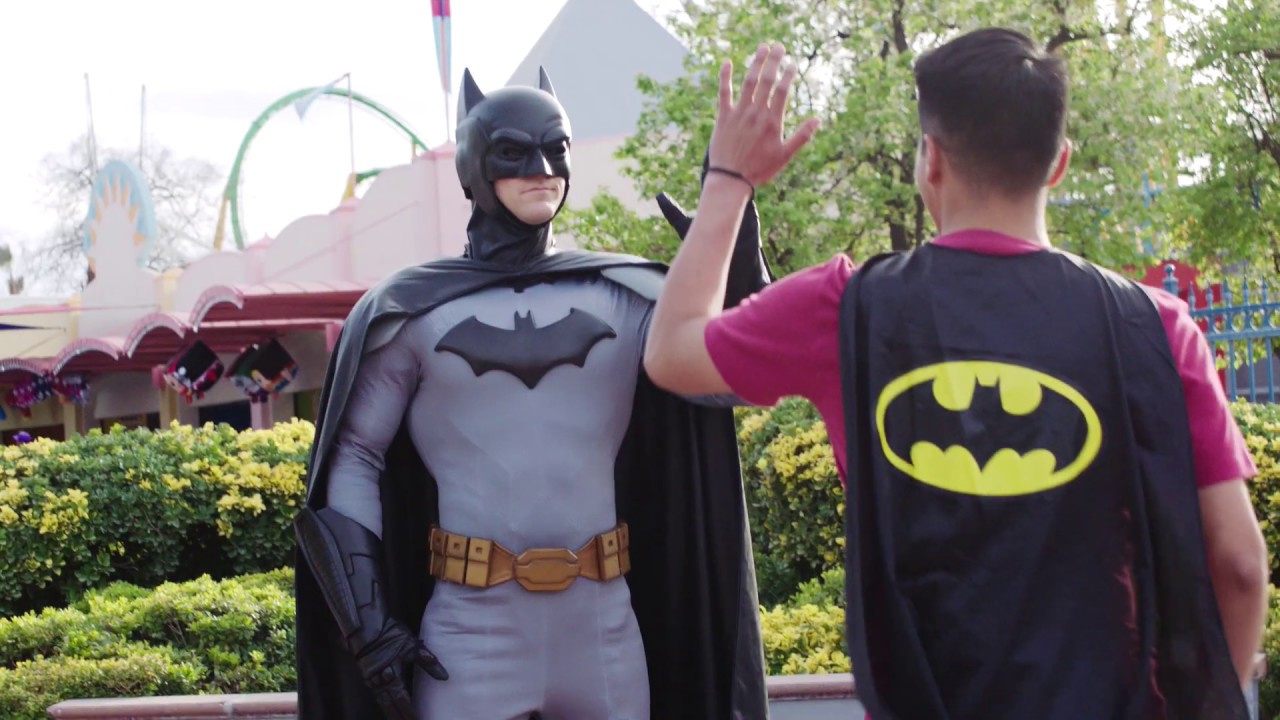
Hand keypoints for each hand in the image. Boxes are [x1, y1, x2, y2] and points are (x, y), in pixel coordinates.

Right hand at [355, 620, 447, 718]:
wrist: (366, 626)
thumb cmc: (390, 634)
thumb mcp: (412, 646)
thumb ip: (428, 662)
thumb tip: (444, 677)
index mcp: (393, 676)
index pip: (403, 701)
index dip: (410, 712)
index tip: (417, 719)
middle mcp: (380, 682)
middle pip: (391, 706)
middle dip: (400, 716)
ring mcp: (372, 680)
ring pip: (382, 702)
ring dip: (391, 712)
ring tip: (399, 719)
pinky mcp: (366, 676)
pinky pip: (376, 695)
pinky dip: (383, 703)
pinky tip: (388, 706)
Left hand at [708, 43, 819, 187]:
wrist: (730, 180)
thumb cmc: (759, 170)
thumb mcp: (784, 156)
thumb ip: (801, 137)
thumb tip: (818, 120)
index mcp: (772, 122)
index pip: (782, 91)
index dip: (788, 75)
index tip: (793, 63)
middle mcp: (756, 114)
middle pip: (766, 81)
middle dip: (774, 61)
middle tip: (779, 46)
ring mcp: (739, 114)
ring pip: (748, 82)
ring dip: (755, 63)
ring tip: (762, 48)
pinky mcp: (723, 117)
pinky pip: (724, 93)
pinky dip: (725, 77)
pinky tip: (727, 62)